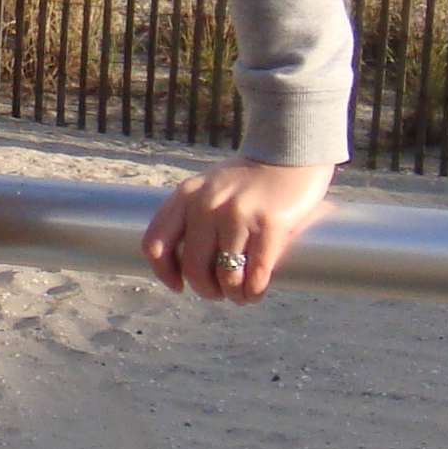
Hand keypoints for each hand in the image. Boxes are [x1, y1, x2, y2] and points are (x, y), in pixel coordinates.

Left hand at [143, 159, 334, 301]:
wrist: (291, 152)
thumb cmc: (249, 178)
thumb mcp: (208, 186)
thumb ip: (191, 213)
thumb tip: (183, 261)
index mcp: (186, 195)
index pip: (156, 243)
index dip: (164, 273)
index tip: (179, 285)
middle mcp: (207, 204)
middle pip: (193, 268)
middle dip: (206, 290)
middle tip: (219, 293)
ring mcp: (238, 214)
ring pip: (226, 275)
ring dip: (234, 295)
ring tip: (241, 295)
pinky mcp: (270, 223)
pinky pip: (256, 273)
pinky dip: (255, 290)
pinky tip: (257, 291)